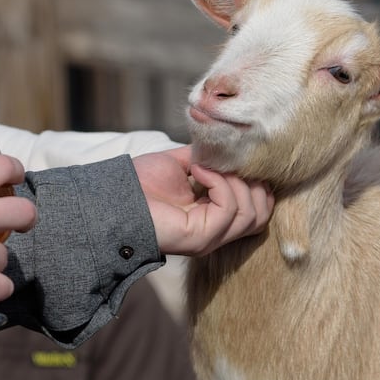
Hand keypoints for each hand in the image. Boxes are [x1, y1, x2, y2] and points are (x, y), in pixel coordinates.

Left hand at [134, 146, 272, 255]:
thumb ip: (210, 157)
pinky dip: (219, 184)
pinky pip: (229, 209)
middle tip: (227, 164)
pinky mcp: (202, 237)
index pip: (261, 208)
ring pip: (252, 214)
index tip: (238, 159)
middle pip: (263, 215)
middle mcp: (218, 231)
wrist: (116, 195)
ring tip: (206, 167)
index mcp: (216, 216)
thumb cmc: (143, 182)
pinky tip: (198, 172)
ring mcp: (212, 237)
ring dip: (235, 182)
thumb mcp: (183, 162)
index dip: (257, 181)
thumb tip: (230, 142)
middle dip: (253, 183)